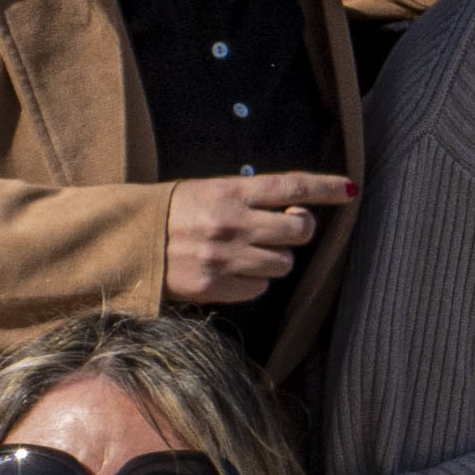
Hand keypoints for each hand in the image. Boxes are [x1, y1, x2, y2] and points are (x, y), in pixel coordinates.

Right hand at [164, 170, 351, 305]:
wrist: (125, 241)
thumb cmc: (171, 213)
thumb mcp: (207, 190)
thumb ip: (249, 197)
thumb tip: (295, 207)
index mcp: (230, 191)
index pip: (292, 186)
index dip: (326, 187)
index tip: (350, 189)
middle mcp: (232, 223)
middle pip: (299, 230)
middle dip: (300, 229)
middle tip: (286, 227)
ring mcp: (224, 257)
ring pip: (284, 263)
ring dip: (276, 257)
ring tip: (250, 251)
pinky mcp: (215, 286)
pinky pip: (260, 288)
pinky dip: (254, 281)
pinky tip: (234, 270)